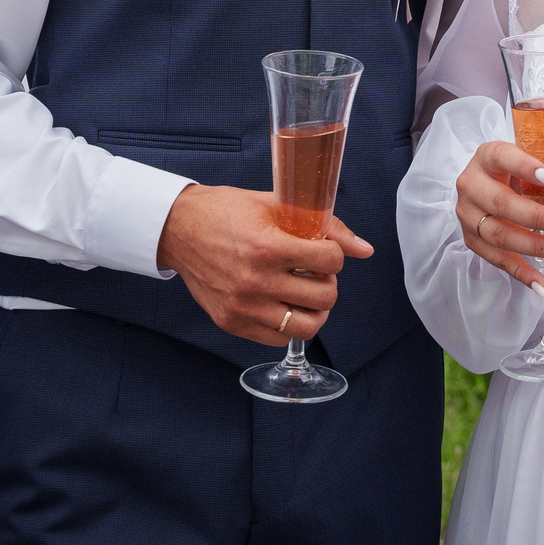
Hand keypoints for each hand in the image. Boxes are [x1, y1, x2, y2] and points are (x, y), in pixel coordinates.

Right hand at [156, 184, 374, 346]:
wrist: (178, 229)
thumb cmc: (225, 211)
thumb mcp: (275, 206)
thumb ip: (324, 225)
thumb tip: (365, 249)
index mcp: (267, 247)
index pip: (330, 261)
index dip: (333, 253)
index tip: (323, 249)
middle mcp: (256, 282)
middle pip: (324, 298)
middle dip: (328, 282)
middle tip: (316, 272)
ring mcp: (243, 308)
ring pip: (307, 327)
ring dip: (314, 310)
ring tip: (305, 293)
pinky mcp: (232, 323)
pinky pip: (278, 338)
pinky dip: (288, 324)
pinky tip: (281, 303)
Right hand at [454, 140, 543, 292]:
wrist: (484, 184)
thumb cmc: (514, 172)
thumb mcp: (535, 167)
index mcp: (487, 156)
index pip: (503, 158)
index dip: (530, 170)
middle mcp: (471, 184)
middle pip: (501, 204)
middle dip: (540, 218)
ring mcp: (468, 214)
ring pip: (498, 235)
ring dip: (535, 247)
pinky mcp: (471, 239)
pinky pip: (496, 260)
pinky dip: (521, 274)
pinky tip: (543, 286)